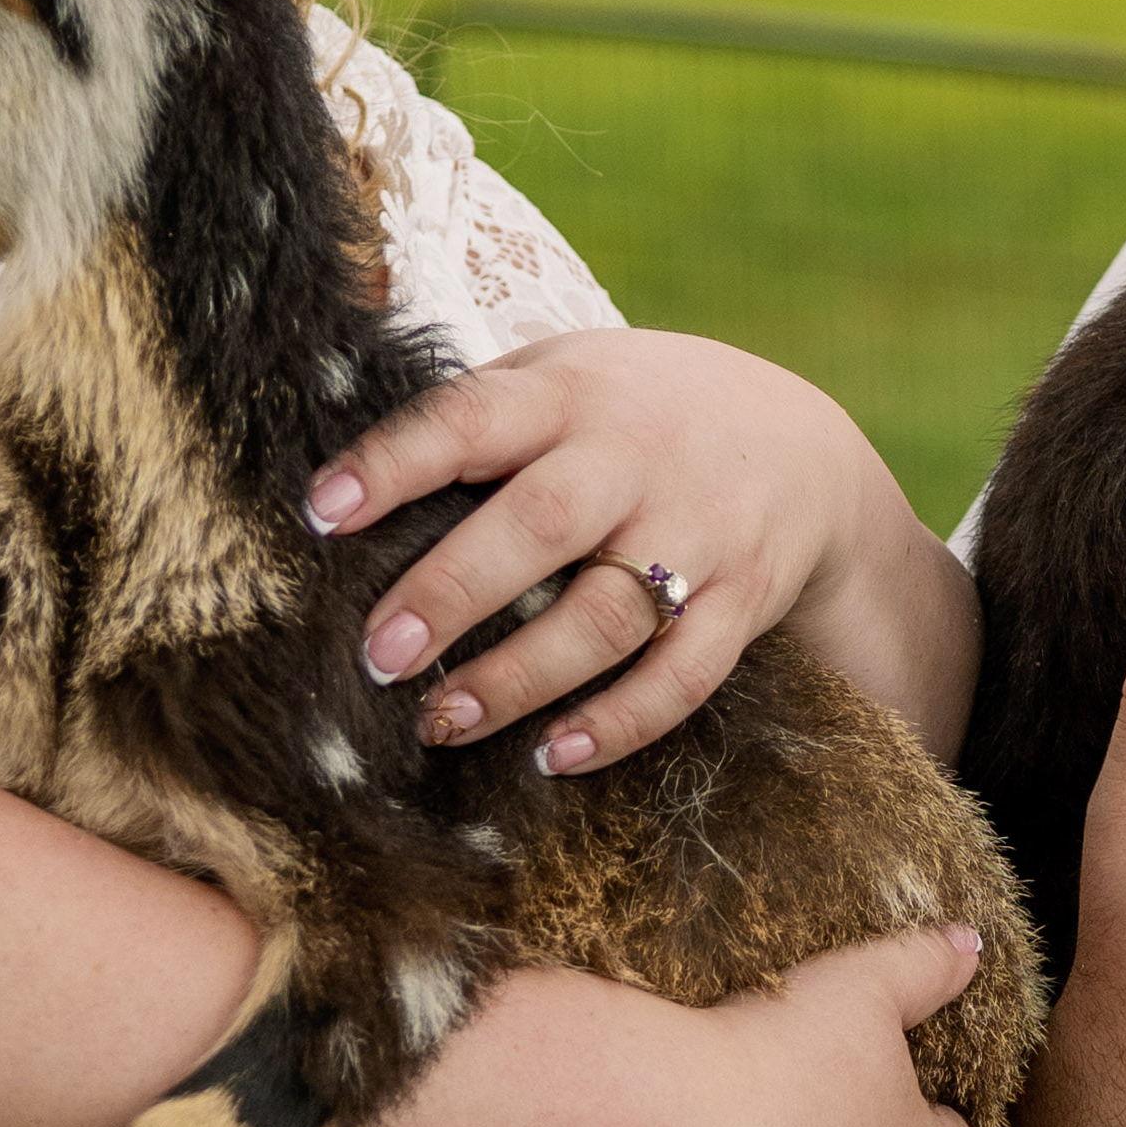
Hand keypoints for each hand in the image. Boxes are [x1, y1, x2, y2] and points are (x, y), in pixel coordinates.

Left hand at [312, 327, 876, 775]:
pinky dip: (619, 723)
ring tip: (443, 721)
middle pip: (543, 525)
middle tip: (379, 656)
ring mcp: (696, 535)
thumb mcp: (567, 371)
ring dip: (521, 678)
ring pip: (606, 617)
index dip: (397, 463)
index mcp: (572, 394)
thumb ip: (477, 407)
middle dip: (455, 593)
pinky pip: (682, 677)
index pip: (475, 419)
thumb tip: (332, 444)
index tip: (323, 512)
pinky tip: (553, 755)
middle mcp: (635, 460)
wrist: (802, 447)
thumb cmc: (637, 413)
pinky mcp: (740, 603)